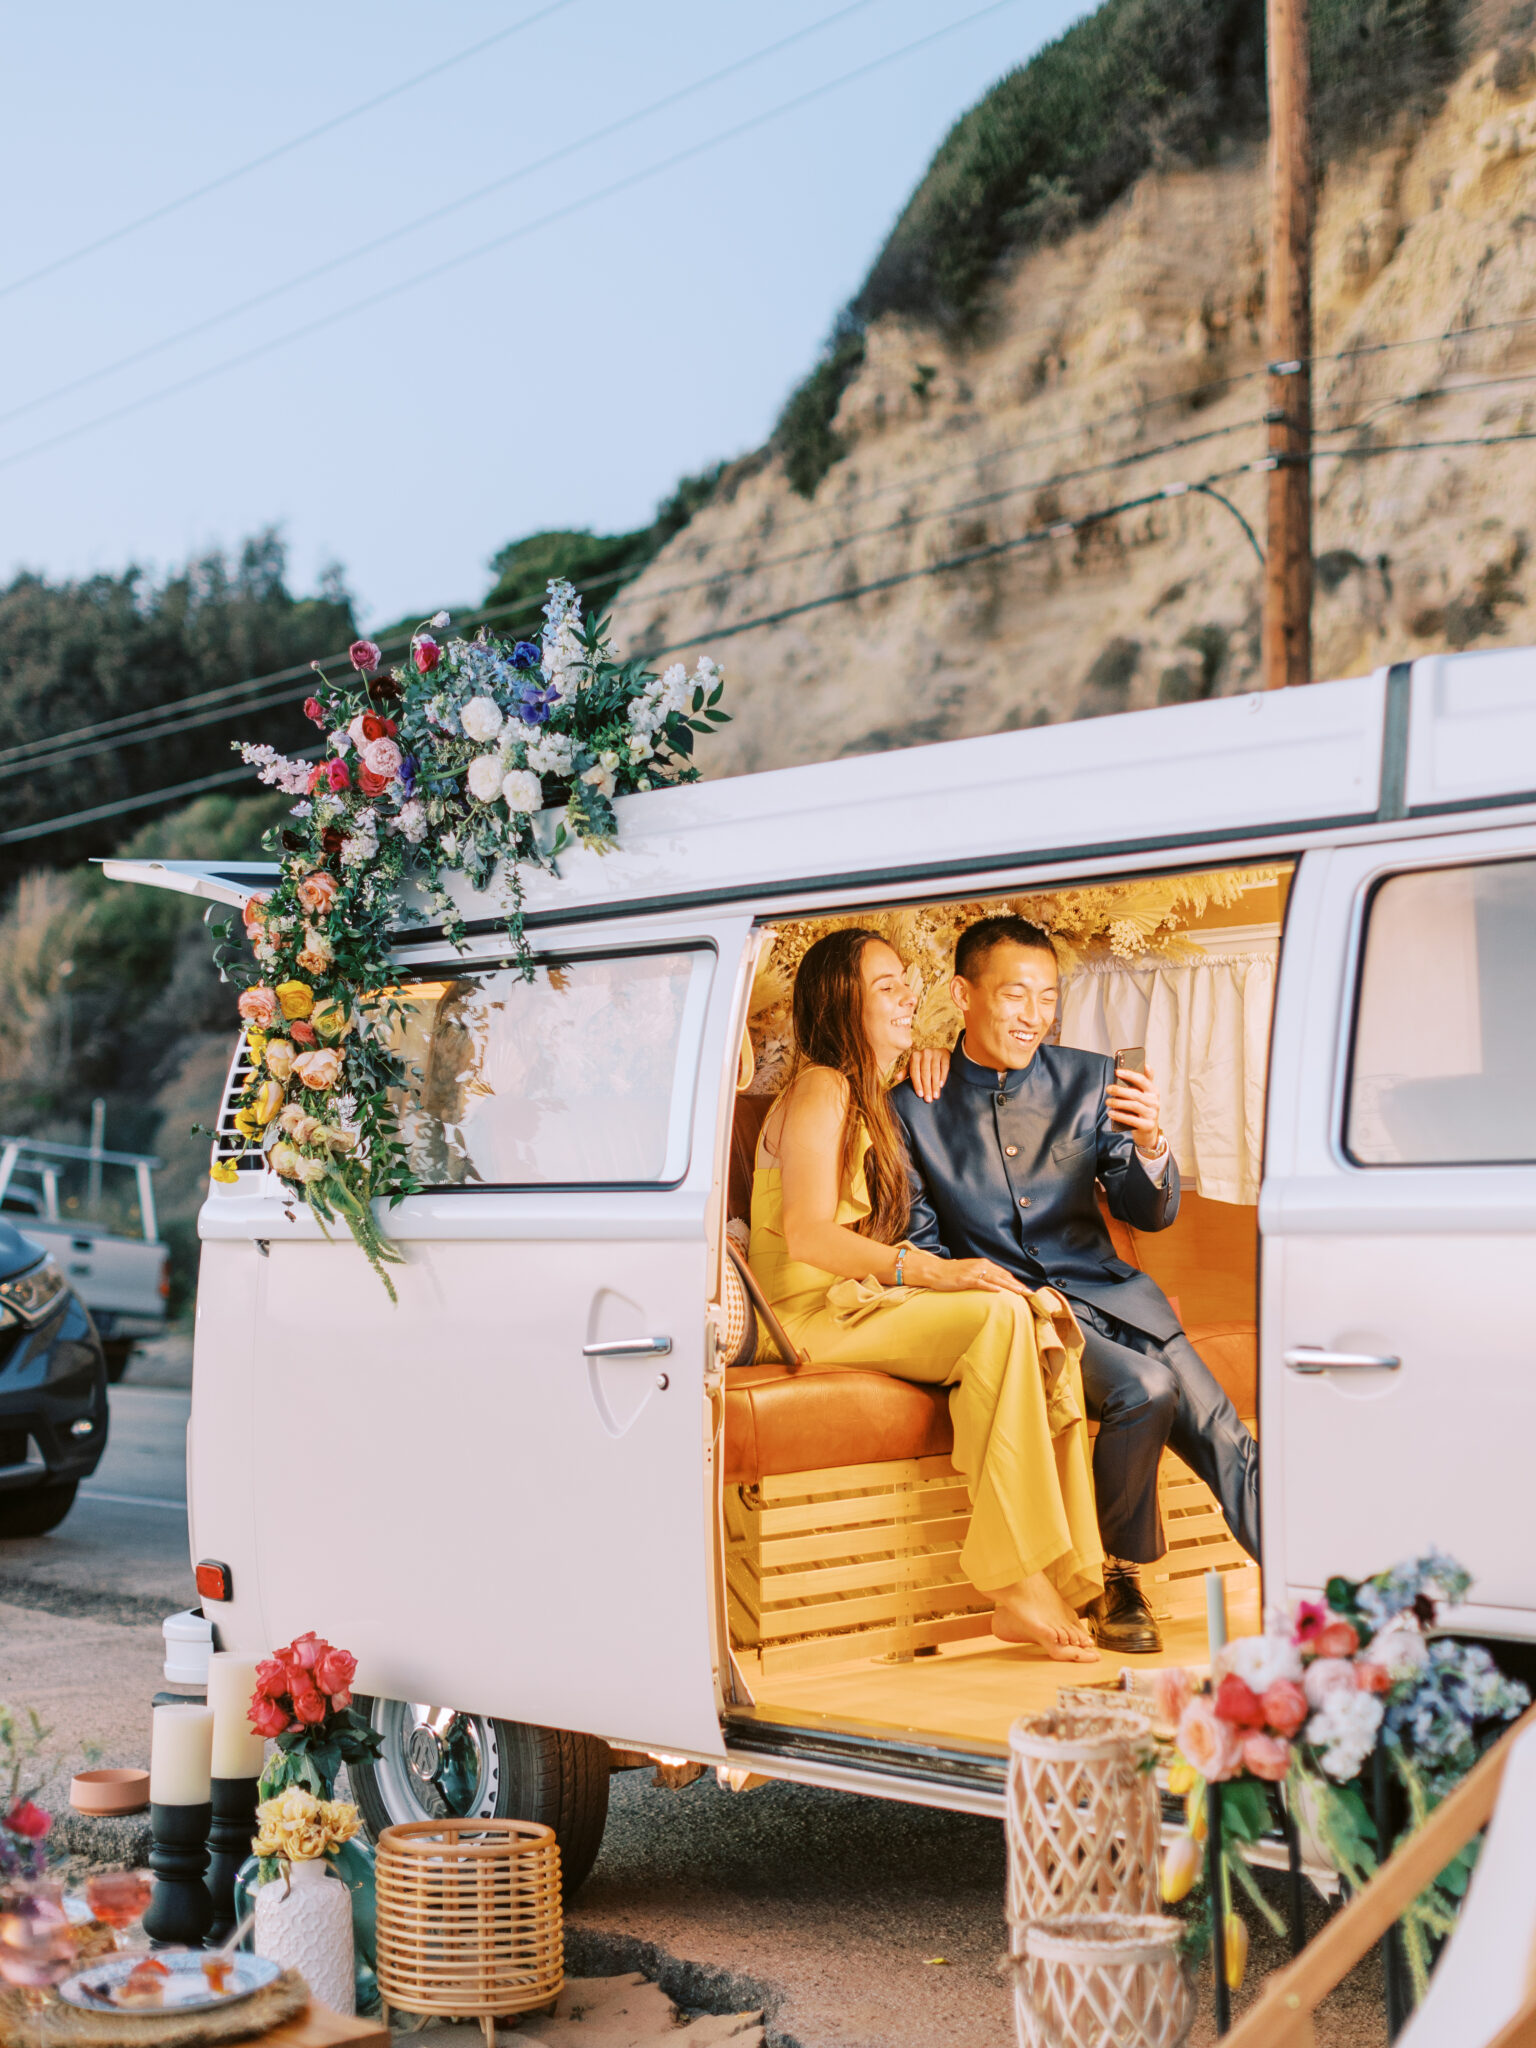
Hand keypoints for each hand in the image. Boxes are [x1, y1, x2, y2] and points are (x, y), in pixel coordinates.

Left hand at [908, 1046, 950, 1102]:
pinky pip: (944, 1067)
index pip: (915, 1072)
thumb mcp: (913, 1066)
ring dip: (935, 1085)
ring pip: (935, 1071)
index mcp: (914, 1056)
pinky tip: (941, 1085)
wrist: (938, 1053)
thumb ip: (905, 1072)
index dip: (917, 1084)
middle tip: (928, 1099)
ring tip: (936, 1096)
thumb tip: (896, 1078)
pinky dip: (943, 1076)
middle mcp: (924, 1052)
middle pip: (925, 1073)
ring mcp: (935, 1052)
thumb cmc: (923, 1063)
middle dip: (927, 1087)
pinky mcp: (945, 1054)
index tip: (920, 1095)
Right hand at [908, 1249, 1027, 1295]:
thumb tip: (994, 1284)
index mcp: (983, 1264)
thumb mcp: (970, 1272)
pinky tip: (999, 1291)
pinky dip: (991, 1286)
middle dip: (1017, 1285)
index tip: (1026, 1289)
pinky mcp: (965, 1279)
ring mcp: (973, 1272)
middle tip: (1030, 1293)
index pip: (1004, 1273)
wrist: (935, 1271)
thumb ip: (983, 1276)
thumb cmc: (952, 1273)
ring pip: (996, 1279)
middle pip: (1003, 1276)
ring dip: (1010, 1286)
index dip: (1016, 1281)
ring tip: (1021, 1292)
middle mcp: (981, 1265)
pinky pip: (981, 1283)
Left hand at [1107, 1063, 1162, 1153]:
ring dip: (1118, 1102)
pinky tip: (1111, 1113)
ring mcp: (1152, 1114)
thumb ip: (1144, 1081)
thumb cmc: (1143, 1110)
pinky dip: (1120, 1115)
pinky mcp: (1147, 1126)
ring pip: (1133, 1105)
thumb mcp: (1145, 1095)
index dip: (1130, 1075)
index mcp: (1154, 1091)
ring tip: (1108, 1101)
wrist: (1148, 1133)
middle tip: (1108, 1088)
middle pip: (1135, 1094)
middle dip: (1120, 1090)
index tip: (1117, 1071)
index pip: (1142, 1080)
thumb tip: (1145, 1064)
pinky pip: (1131, 1119)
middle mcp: (1155, 1102)